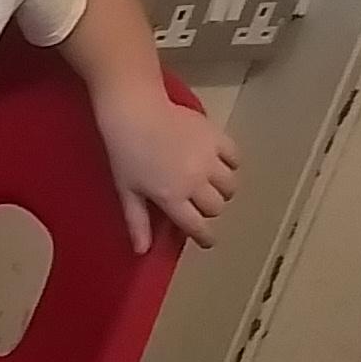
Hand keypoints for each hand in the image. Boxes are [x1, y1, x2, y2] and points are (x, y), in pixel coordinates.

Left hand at [104, 96, 238, 250]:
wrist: (135, 110)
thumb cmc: (124, 152)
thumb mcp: (126, 190)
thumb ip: (137, 221)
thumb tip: (142, 251)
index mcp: (173, 197)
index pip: (197, 226)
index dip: (204, 238)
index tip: (207, 240)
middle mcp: (196, 181)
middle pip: (216, 207)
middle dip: (208, 211)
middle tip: (198, 205)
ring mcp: (210, 158)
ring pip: (230, 185)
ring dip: (222, 190)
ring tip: (211, 185)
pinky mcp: (217, 137)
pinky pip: (235, 157)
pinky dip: (231, 164)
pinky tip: (220, 163)